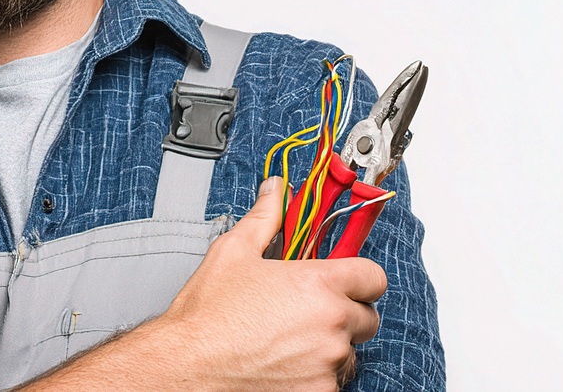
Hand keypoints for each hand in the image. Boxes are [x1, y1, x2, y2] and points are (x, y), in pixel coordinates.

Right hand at [17, 178, 386, 391]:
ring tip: (290, 340)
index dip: (358, 277)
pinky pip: (334, 381)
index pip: (373, 277)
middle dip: (343, 313)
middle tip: (308, 312)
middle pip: (366, 317)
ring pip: (349, 352)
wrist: (189, 366)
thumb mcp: (233, 252)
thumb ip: (265, 218)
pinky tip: (285, 363)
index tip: (343, 281)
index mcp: (318, 283)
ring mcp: (329, 362)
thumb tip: (276, 190)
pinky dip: (315, 374)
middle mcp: (332, 323)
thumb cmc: (208, 315)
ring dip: (330, 346)